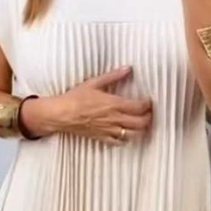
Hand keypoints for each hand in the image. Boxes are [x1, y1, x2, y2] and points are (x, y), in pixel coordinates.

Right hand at [24, 66, 152, 144]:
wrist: (61, 114)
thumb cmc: (75, 98)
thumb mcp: (94, 82)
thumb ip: (113, 76)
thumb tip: (128, 68)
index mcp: (114, 104)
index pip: (139, 107)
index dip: (148, 105)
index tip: (148, 101)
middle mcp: (114, 119)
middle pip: (141, 122)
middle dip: (148, 118)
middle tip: (149, 113)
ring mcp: (109, 130)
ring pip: (133, 134)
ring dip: (141, 130)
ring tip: (142, 124)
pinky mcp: (102, 138)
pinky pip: (120, 142)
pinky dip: (126, 139)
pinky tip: (127, 134)